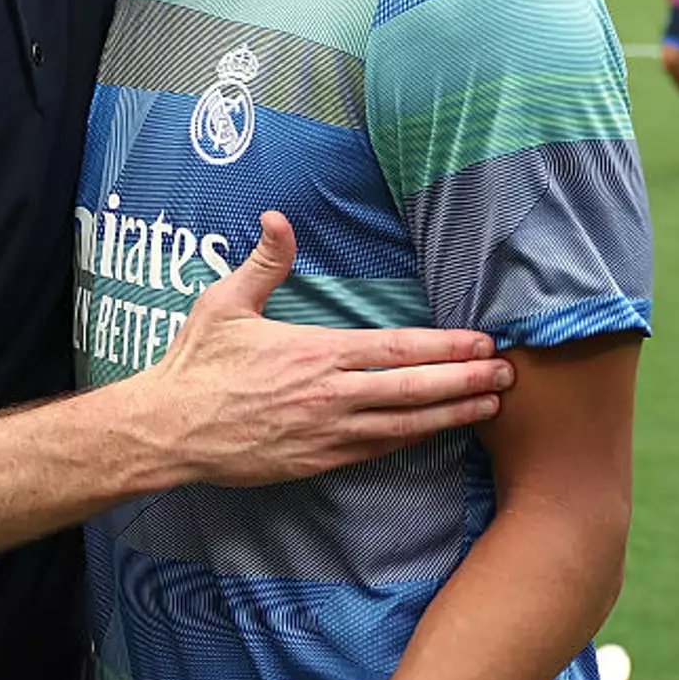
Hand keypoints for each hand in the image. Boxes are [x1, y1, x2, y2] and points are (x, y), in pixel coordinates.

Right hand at [141, 212, 511, 484]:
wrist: (169, 429)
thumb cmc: (197, 364)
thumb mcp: (225, 303)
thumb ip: (264, 261)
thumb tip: (277, 218)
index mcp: (317, 352)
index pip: (399, 349)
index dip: (447, 348)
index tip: (483, 343)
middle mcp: (331, 394)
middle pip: (415, 389)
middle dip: (467, 382)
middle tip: (509, 376)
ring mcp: (327, 433)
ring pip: (405, 425)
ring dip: (453, 415)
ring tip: (492, 406)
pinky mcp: (317, 461)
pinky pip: (377, 450)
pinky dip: (412, 440)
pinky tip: (436, 432)